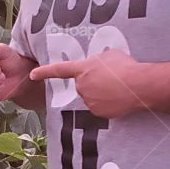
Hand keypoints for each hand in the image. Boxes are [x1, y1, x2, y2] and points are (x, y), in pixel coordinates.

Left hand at [29, 48, 146, 117]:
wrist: (137, 85)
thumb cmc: (125, 66)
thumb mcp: (109, 55)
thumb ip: (97, 61)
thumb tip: (98, 67)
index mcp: (82, 70)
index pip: (59, 70)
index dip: (44, 72)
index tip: (32, 75)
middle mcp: (81, 86)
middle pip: (83, 85)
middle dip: (93, 82)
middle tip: (110, 78)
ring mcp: (89, 101)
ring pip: (92, 97)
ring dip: (101, 93)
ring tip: (117, 87)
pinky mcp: (98, 112)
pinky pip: (100, 108)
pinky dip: (108, 104)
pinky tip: (118, 98)